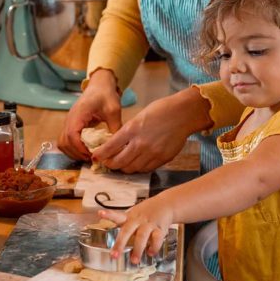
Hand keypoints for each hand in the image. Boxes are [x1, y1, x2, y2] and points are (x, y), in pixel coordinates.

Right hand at [57, 69, 121, 159]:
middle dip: (77, 153)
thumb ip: (115, 126)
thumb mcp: (113, 110)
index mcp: (78, 114)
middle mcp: (69, 119)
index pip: (72, 135)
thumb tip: (118, 144)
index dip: (80, 148)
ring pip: (62, 143)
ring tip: (89, 155)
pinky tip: (85, 150)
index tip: (92, 154)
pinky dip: (72, 148)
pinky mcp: (70, 125)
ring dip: (73, 152)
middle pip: (64, 142)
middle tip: (93, 158)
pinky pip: (65, 141)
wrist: (100, 85)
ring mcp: (68, 122)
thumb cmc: (106, 95)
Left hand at [91, 86, 211, 172]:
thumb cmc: (161, 110)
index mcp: (132, 130)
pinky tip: (136, 162)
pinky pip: (145, 169)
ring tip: (121, 163)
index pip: (110, 148)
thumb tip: (116, 144)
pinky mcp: (161, 159)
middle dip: (109, 164)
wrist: (183, 114)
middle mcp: (140, 144)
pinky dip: (137, 168)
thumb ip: (128, 131)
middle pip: (118, 162)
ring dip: (123, 167)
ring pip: (131, 169)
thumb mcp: (139, 116)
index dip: (100, 155)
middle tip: (107, 162)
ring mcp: (152, 153)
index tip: (96, 157)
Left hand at [99, 197, 173, 264]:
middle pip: (127, 231)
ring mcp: (149, 224)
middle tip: (114, 256)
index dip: (109, 215)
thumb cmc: (147, 212)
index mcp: (130, 217)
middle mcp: (138, 220)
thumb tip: (114, 240)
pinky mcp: (160, 228)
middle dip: (120, 244)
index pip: (117, 215)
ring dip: (138, 249)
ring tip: (134, 261)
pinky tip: (151, 253)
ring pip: (142, 236)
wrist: (167, 204)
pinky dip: (154, 247)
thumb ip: (125, 224)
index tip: (100, 214)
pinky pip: (157, 239)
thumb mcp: (134, 214)